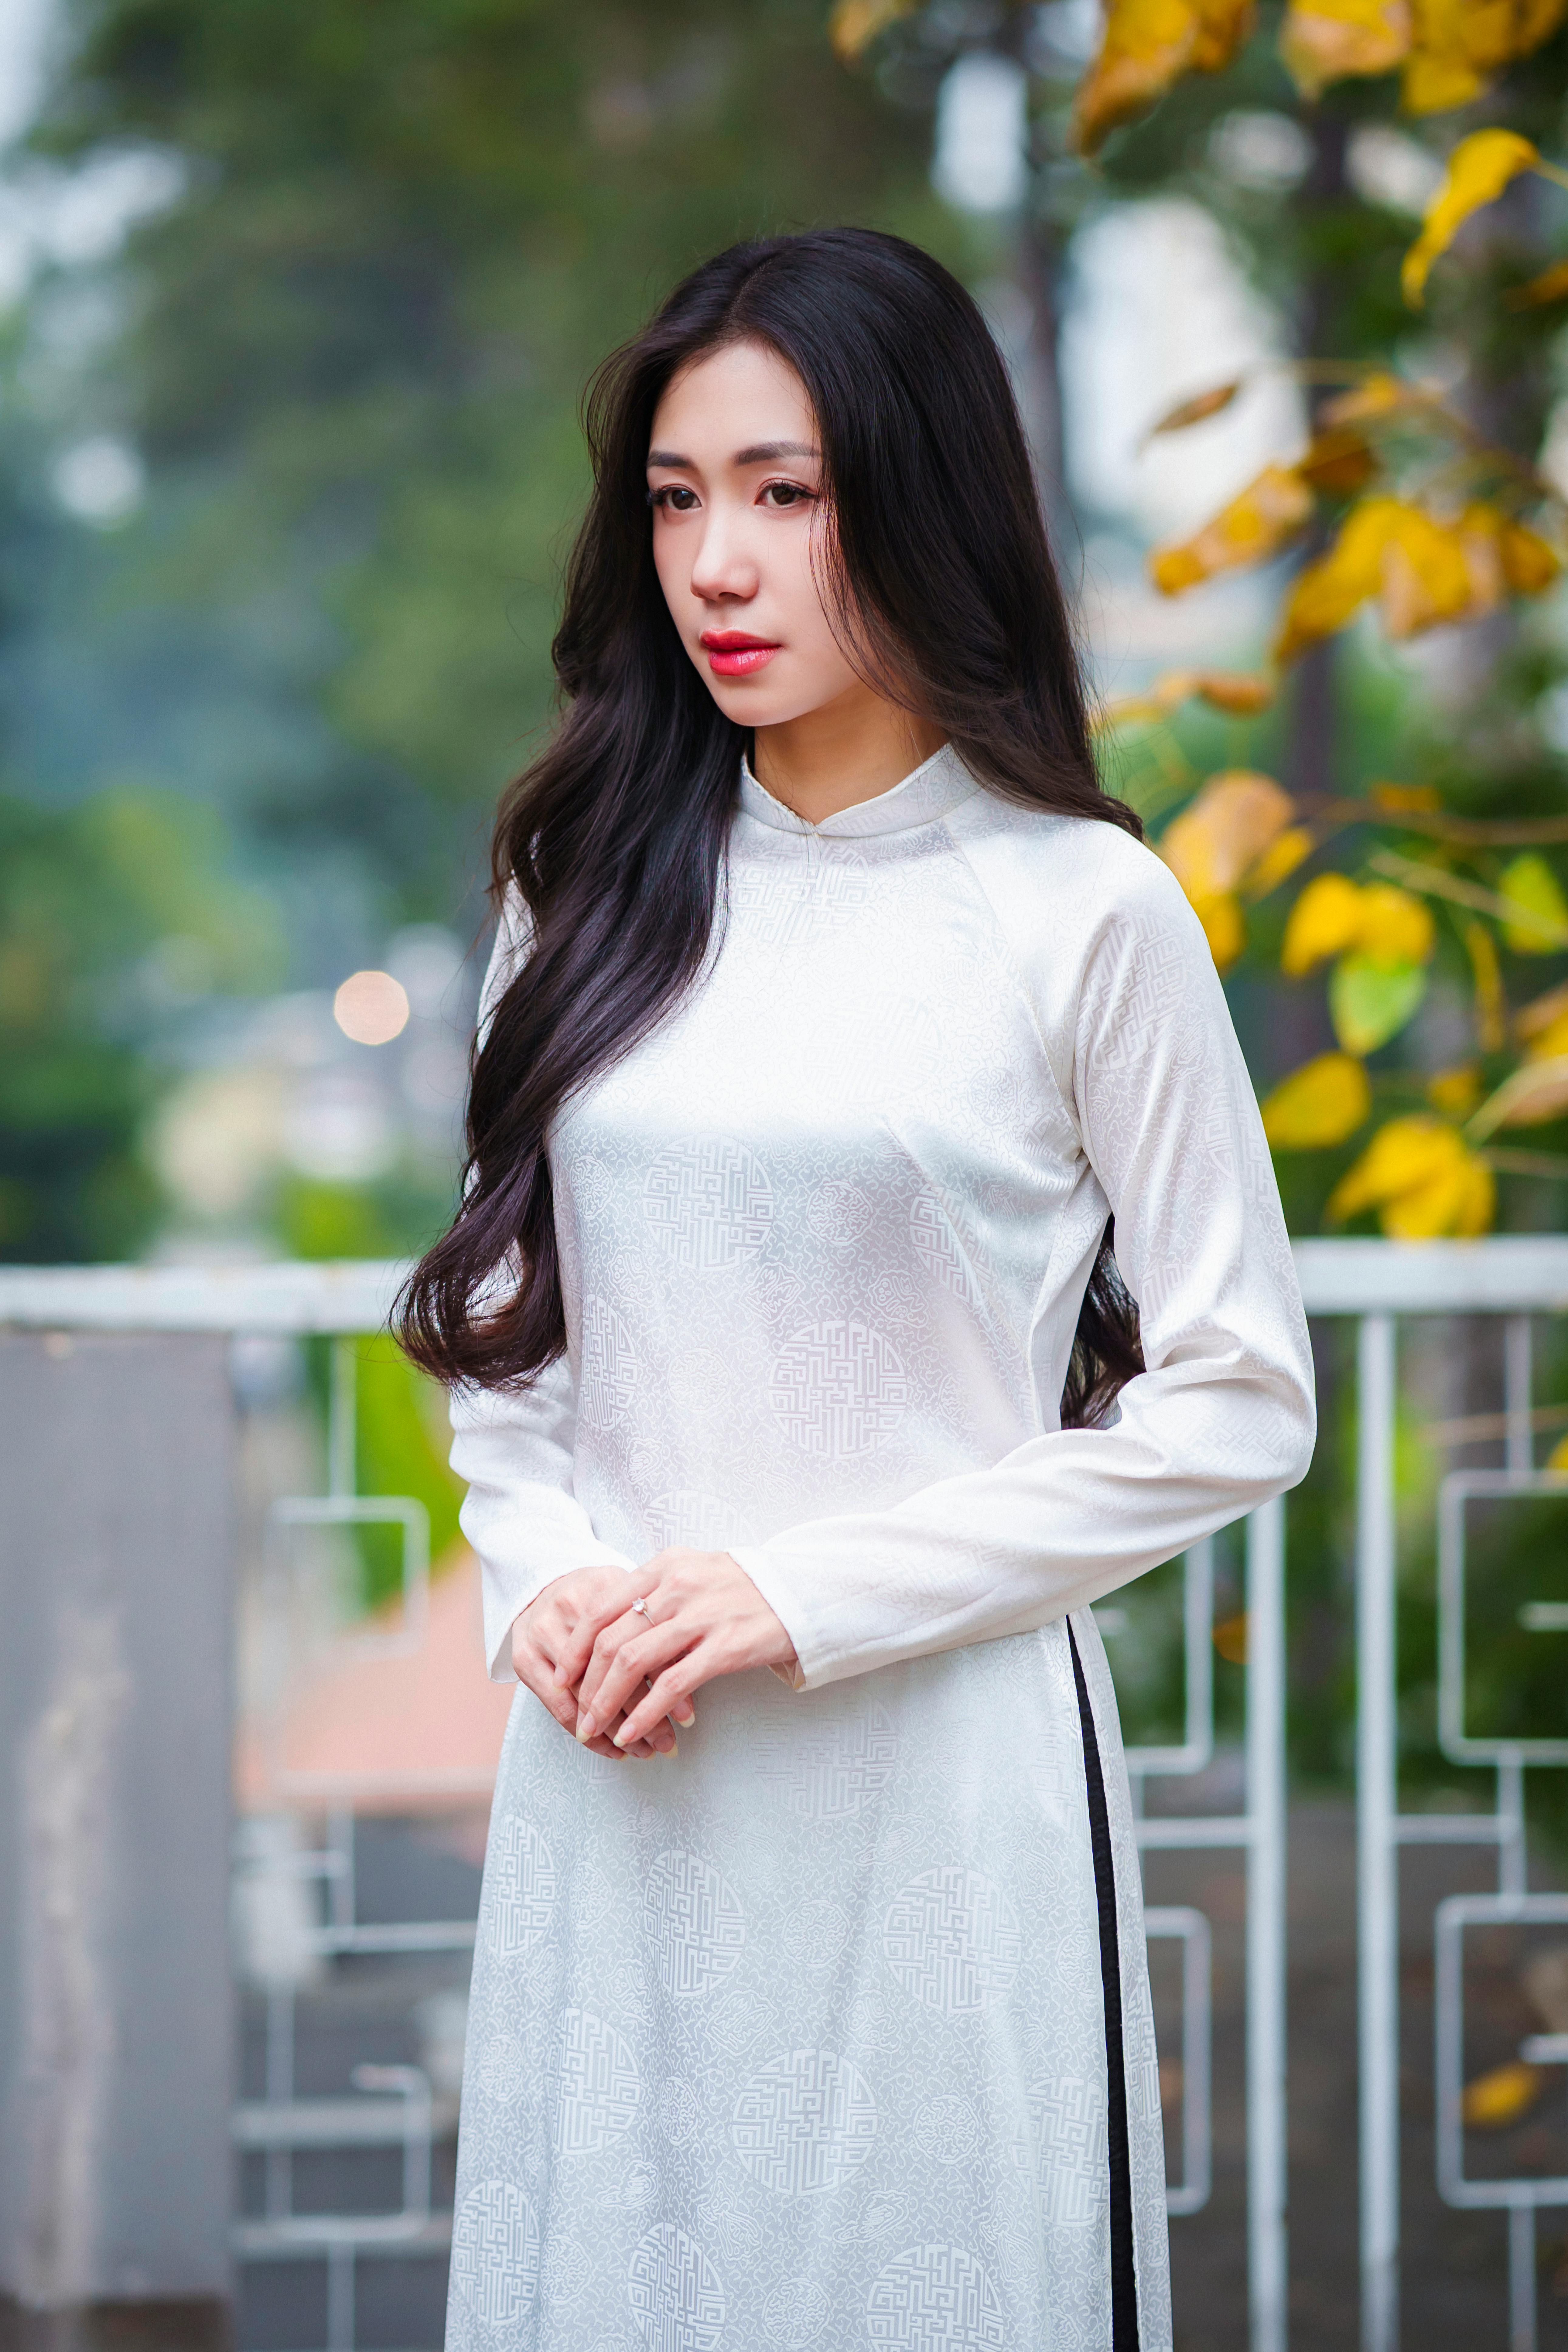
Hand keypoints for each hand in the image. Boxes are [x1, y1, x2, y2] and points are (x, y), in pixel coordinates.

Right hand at [511, 1567, 680, 1759]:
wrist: (542, 1585)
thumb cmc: (599, 1600)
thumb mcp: (628, 1602)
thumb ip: (657, 1636)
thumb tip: (689, 1694)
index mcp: (607, 1586)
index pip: (641, 1642)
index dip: (666, 1683)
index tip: (687, 1717)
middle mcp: (572, 1605)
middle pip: (613, 1669)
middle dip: (644, 1714)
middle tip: (668, 1743)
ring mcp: (544, 1630)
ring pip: (586, 1692)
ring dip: (616, 1728)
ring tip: (644, 1751)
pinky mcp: (524, 1657)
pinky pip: (558, 1706)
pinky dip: (586, 1733)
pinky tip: (609, 1748)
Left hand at [563, 1548, 797, 1752]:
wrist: (802, 1592)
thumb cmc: (743, 1589)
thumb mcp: (694, 1573)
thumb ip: (655, 1593)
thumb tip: (611, 1630)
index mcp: (665, 1565)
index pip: (601, 1606)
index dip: (576, 1646)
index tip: (563, 1675)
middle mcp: (677, 1586)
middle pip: (612, 1639)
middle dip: (585, 1683)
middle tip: (577, 1714)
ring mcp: (701, 1616)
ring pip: (634, 1663)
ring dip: (607, 1703)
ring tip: (596, 1730)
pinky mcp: (725, 1647)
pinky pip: (672, 1685)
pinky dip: (646, 1714)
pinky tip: (633, 1733)